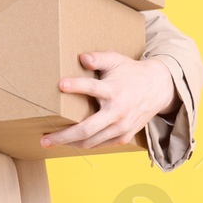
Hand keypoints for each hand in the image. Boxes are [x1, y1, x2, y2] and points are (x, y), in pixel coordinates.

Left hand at [42, 52, 176, 150]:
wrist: (158, 89)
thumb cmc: (131, 72)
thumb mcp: (116, 60)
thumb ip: (98, 58)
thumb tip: (81, 58)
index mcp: (114, 91)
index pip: (92, 88)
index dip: (76, 86)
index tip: (61, 84)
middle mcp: (117, 112)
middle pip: (86, 129)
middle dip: (63, 135)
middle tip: (44, 139)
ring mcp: (121, 127)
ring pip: (91, 142)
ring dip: (69, 143)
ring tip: (51, 142)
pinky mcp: (123, 136)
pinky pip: (100, 144)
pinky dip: (85, 144)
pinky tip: (70, 143)